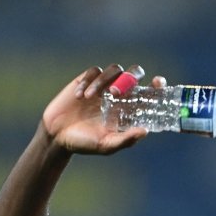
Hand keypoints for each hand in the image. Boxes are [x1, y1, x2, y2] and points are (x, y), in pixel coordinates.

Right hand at [42, 65, 164, 155]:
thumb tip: (145, 131)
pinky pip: (93, 72)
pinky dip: (88, 82)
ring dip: (106, 80)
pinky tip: (79, 97)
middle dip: (131, 77)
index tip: (158, 82)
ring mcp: (103, 86)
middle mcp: (119, 94)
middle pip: (134, 73)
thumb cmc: (85, 143)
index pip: (148, 92)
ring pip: (115, 70)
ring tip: (92, 98)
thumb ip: (125, 139)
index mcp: (129, 109)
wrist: (58, 136)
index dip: (157, 85)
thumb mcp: (106, 145)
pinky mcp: (86, 80)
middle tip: (117, 92)